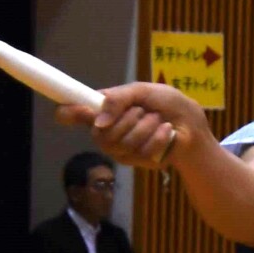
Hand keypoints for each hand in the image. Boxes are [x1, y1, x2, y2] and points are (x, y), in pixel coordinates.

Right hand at [58, 82, 209, 173]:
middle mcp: (107, 131)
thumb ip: (118, 99)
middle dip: (128, 118)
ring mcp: (120, 149)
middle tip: (144, 111)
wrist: (192, 124)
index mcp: (105, 110)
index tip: (61, 112)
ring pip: (122, 142)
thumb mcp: (142, 91)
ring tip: (158, 121)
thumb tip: (98, 123)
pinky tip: (166, 132)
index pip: (75, 113)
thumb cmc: (168, 104)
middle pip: (100, 133)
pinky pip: (141, 150)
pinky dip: (159, 136)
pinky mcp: (137, 161)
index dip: (67, 113)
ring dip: (147, 126)